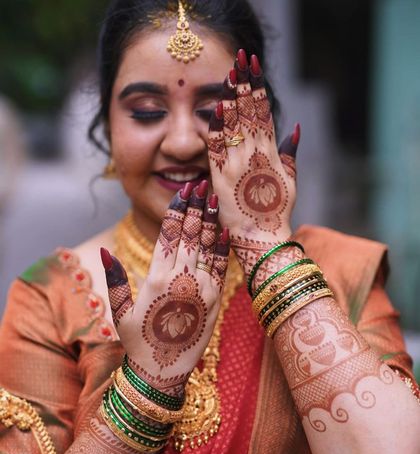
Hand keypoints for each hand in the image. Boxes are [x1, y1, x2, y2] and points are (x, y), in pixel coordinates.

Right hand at [101, 181, 229, 395]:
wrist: (163, 372)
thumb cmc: (138, 342)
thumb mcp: (120, 311)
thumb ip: (115, 279)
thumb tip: (106, 251)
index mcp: (155, 278)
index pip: (168, 234)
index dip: (177, 210)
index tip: (183, 191)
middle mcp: (180, 279)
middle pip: (190, 234)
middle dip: (196, 206)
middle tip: (201, 183)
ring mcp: (201, 289)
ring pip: (207, 246)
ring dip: (211, 219)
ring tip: (214, 197)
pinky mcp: (215, 300)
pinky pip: (220, 267)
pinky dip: (222, 246)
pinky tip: (224, 228)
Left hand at [208, 49, 300, 287]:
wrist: (262, 239)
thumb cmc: (277, 213)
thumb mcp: (290, 181)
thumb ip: (291, 153)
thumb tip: (295, 127)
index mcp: (271, 154)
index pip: (264, 114)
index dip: (258, 89)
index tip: (254, 69)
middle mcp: (255, 156)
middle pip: (249, 114)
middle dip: (245, 85)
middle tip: (240, 61)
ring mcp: (237, 166)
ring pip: (235, 126)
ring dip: (231, 99)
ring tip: (229, 76)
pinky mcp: (222, 179)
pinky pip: (218, 149)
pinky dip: (217, 129)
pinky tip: (215, 109)